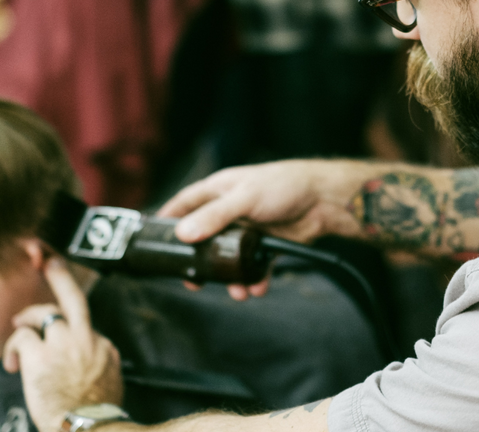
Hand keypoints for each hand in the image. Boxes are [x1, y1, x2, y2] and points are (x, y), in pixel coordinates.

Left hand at [3, 257, 122, 431]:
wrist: (88, 427)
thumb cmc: (94, 414)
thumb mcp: (110, 383)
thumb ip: (100, 363)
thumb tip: (95, 359)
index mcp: (104, 348)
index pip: (85, 325)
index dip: (71, 327)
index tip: (63, 332)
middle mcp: (86, 339)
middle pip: (74, 298)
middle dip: (61, 276)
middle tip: (51, 262)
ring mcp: (63, 344)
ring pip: (44, 313)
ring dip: (27, 320)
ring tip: (18, 329)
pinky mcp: (40, 355)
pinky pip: (22, 337)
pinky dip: (13, 348)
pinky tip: (13, 363)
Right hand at [159, 159, 387, 298]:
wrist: (323, 199)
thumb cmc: (283, 185)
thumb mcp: (244, 197)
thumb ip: (215, 216)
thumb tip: (183, 235)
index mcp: (218, 190)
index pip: (184, 204)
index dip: (168, 220)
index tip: (154, 241)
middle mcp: (230, 210)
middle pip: (204, 238)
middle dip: (199, 262)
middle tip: (193, 281)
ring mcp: (247, 228)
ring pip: (229, 257)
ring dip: (230, 277)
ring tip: (236, 292)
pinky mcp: (265, 243)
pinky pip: (253, 265)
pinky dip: (254, 278)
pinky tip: (256, 288)